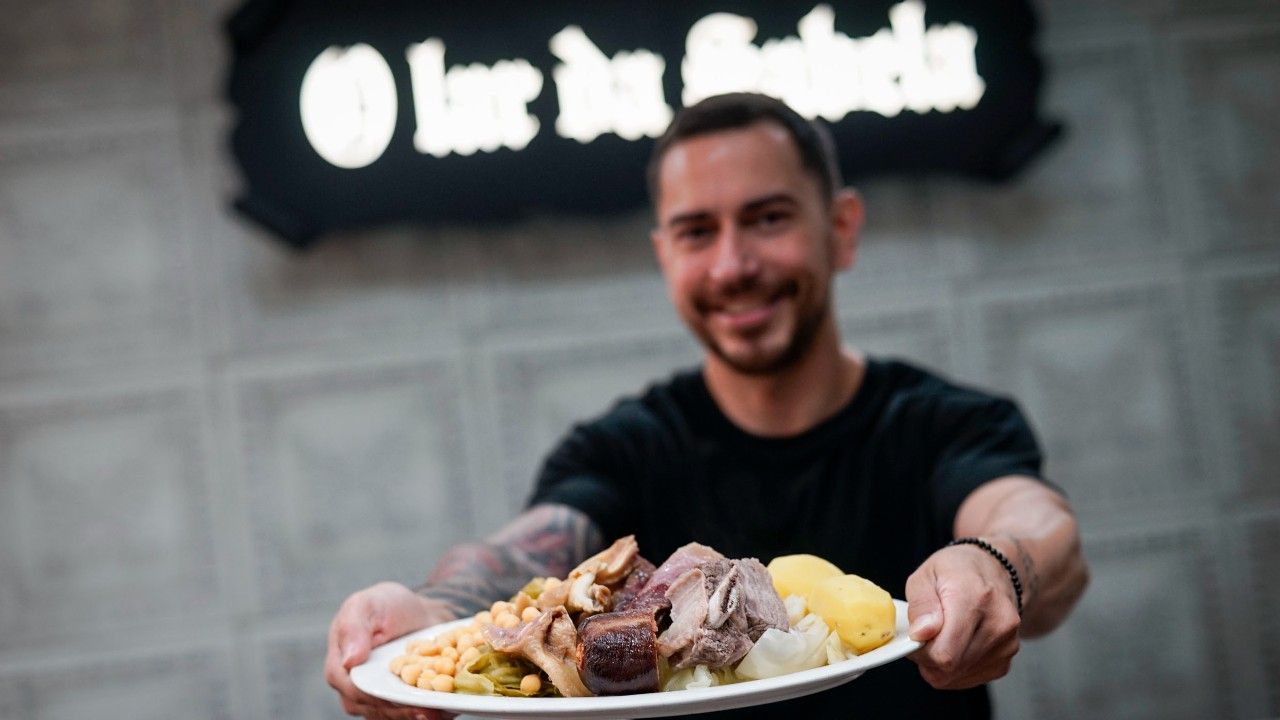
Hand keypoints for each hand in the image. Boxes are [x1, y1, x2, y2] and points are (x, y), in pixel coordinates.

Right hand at [324, 581, 457, 719]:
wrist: (416, 614)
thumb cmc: (385, 605)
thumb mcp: (366, 605)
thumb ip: (353, 628)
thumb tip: (349, 661)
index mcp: (340, 668)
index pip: (355, 691)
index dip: (378, 697)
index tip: (401, 698)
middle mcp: (355, 690)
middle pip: (375, 708)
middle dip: (401, 712)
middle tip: (428, 712)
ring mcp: (377, 699)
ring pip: (393, 715)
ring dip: (414, 714)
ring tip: (437, 712)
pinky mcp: (398, 703)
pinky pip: (408, 714)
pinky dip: (426, 712)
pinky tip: (443, 708)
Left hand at [904, 541, 1020, 689]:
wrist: (994, 571)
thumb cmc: (957, 571)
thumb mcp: (926, 575)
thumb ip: (920, 605)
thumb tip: (920, 634)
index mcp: (974, 598)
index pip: (944, 652)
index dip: (920, 651)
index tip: (914, 636)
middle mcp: (998, 624)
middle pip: (950, 668)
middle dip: (927, 657)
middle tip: (924, 635)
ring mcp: (1006, 645)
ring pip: (957, 676)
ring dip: (940, 664)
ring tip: (942, 635)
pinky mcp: (1006, 660)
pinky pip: (970, 678)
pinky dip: (955, 668)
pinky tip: (956, 643)